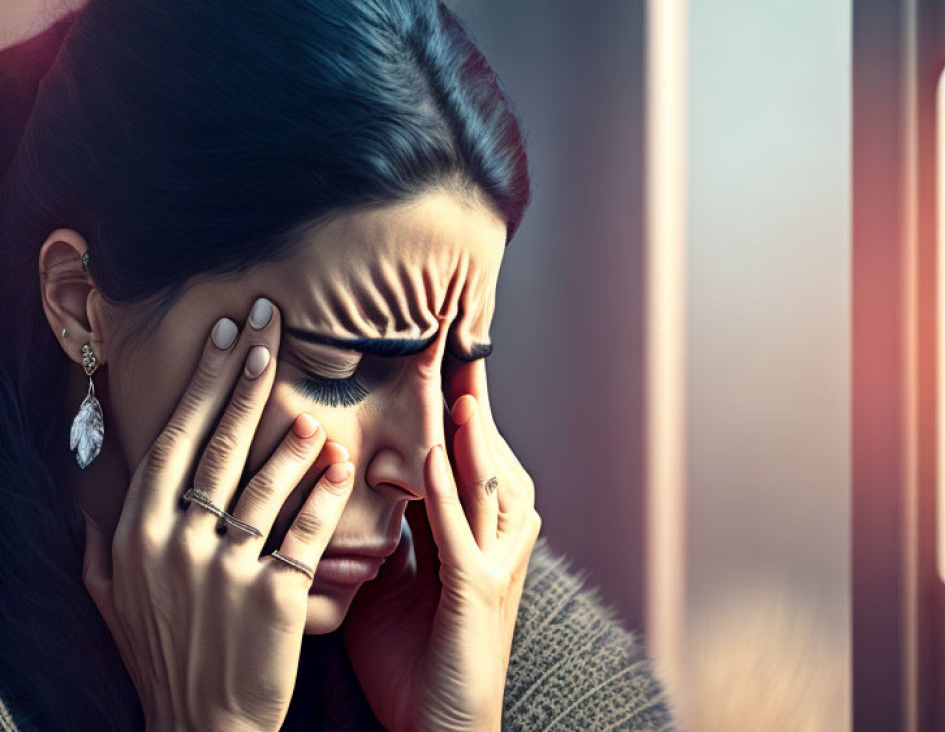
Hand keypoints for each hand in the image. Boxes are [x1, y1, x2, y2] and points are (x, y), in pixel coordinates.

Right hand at [79, 298, 356, 731]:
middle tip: (271, 328)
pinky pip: (305, 533)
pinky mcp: (272, 598)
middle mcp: (176, 544)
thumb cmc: (162, 657)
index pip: (172, 441)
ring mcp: (223, 571)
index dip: (203, 385)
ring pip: (261, 485)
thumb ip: (100, 545)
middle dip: (244, 379)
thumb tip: (91, 498)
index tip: (226, 336)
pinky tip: (341, 462)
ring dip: (288, 436)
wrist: (202, 727)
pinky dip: (323, 494)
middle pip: (216, 446)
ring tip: (310, 403)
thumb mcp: (112, 601)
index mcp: (138, 535)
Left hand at [341, 355, 541, 731]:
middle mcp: (495, 540)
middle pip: (487, 454)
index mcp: (474, 534)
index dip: (456, 404)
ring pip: (486, 480)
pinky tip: (436, 452)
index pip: (465, 454)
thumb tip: (359, 482)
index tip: (439, 353)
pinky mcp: (477, 593)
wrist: (438, 730)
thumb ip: (392, 528)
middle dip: (472, 398)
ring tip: (454, 376)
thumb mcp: (396, 579)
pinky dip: (450, 488)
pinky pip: (461, 531)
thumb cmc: (415, 658)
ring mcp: (493, 564)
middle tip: (454, 339)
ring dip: (470, 429)